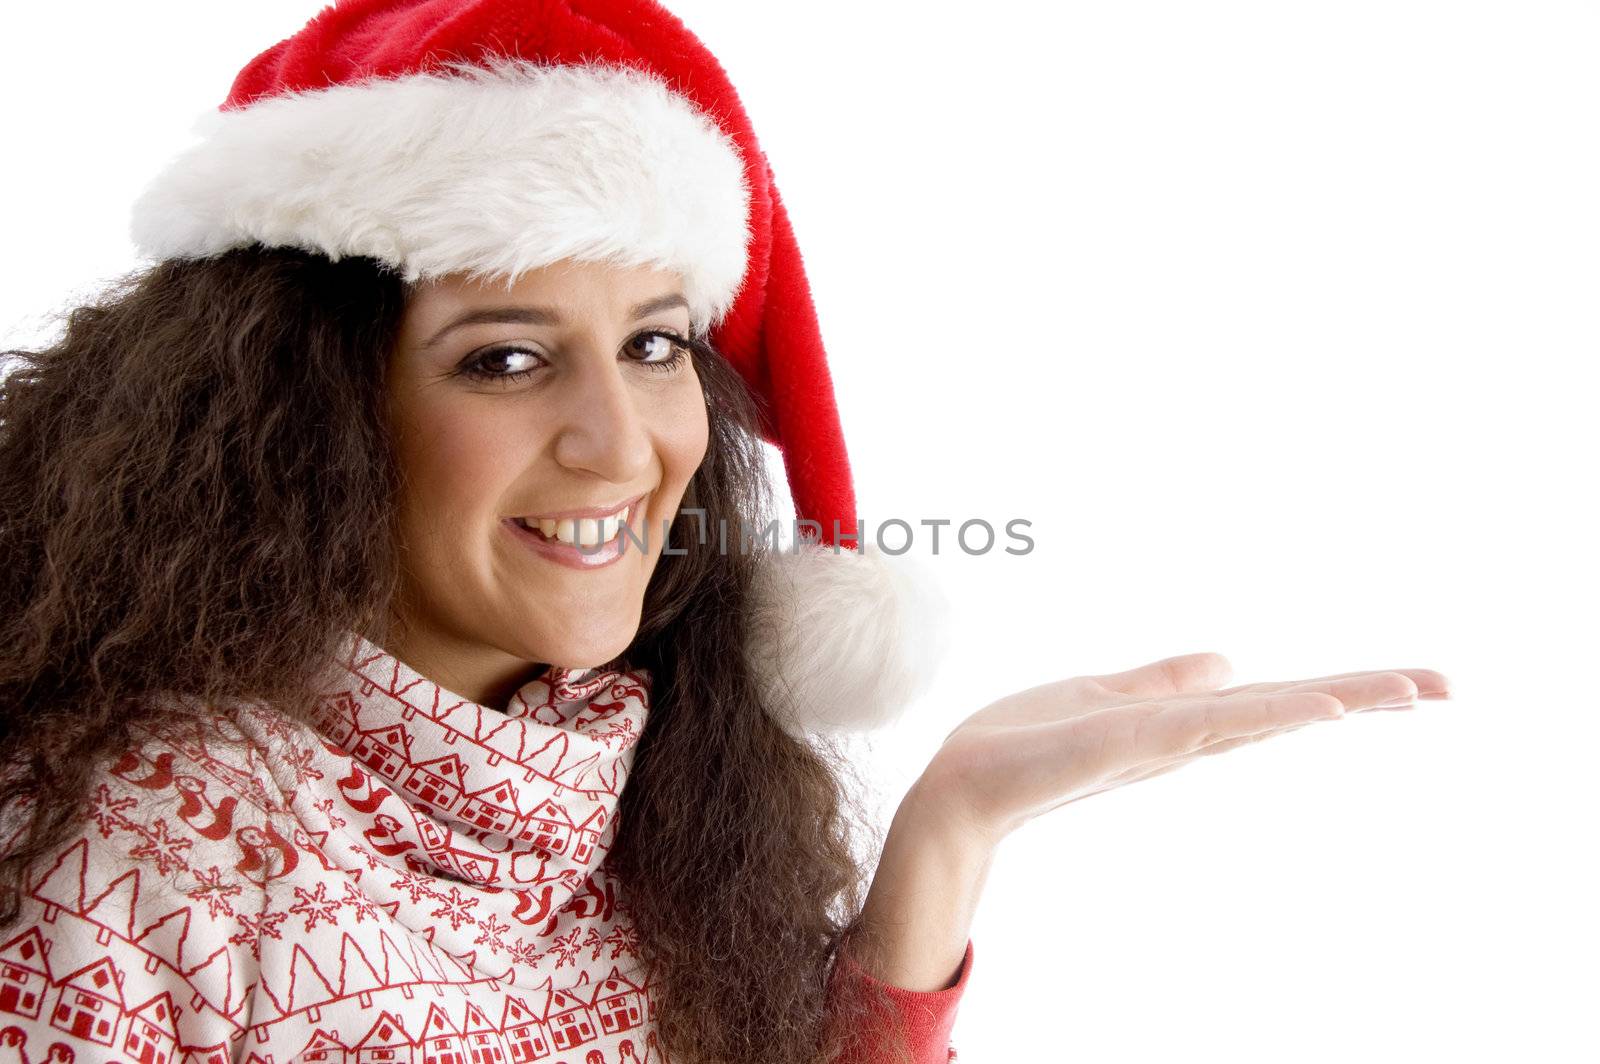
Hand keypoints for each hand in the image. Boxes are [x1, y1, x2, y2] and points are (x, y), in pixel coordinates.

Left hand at [914, 653, 1451, 846]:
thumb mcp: (1103, 696)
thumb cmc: (1024, 744)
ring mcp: (1156, 745)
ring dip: (1329, 700)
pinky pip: (1198, 727)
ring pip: (1258, 717)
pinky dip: (1256, 717)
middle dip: (1363, 696)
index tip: (1415, 683)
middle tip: (1446, 686)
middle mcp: (1182, 739)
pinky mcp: (1120, 745)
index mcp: (1182, 724)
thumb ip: (1164, 683)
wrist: (959, 787)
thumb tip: (1230, 664)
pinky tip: (1307, 709)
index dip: (1342, 690)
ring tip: (1403, 688)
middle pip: (1286, 711)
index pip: (1276, 702)